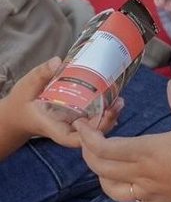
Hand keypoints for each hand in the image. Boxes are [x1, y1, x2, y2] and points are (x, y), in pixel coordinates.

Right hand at [2, 57, 122, 150]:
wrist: (19, 111)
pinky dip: (105, 112)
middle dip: (107, 122)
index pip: (75, 139)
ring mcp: (74, 126)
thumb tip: (58, 61)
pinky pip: (94, 120)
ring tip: (120, 101)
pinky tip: (114, 99)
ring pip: (96, 128)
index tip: (99, 117)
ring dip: (109, 116)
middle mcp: (68, 130)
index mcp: (55, 128)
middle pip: (92, 136)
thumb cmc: (22, 102)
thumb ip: (41, 74)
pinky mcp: (78, 119)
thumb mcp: (27, 86)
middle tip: (118, 103)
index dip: (91, 134)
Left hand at [77, 80, 170, 201]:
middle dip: (87, 153)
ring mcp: (147, 191)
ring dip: (101, 174)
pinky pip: (132, 199)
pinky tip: (132, 181)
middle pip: (100, 168)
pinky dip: (124, 189)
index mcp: (145, 150)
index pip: (104, 147)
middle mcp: (140, 173)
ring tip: (105, 162)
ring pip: (110, 189)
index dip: (87, 137)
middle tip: (88, 140)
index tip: (81, 124)